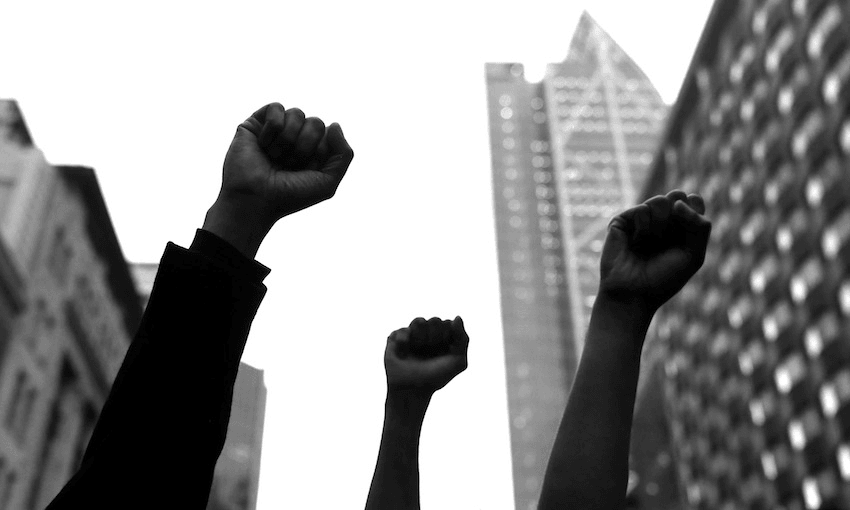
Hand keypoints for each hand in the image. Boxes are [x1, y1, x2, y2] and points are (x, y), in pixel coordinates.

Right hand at [218, 103, 353, 226]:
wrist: (255, 199)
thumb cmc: (289, 196)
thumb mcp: (327, 182)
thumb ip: (344, 155)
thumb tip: (334, 124)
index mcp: (313, 152)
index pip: (329, 134)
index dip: (319, 152)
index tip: (305, 169)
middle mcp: (296, 140)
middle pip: (316, 122)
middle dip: (305, 145)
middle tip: (289, 164)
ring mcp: (276, 131)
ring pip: (297, 113)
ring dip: (288, 139)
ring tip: (274, 157)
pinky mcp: (256, 124)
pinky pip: (276, 107)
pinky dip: (273, 127)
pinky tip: (263, 144)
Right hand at [384, 316, 469, 394]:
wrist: (411, 390)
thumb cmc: (436, 378)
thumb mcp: (458, 362)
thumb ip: (463, 339)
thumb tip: (457, 317)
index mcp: (443, 339)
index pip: (448, 324)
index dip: (447, 337)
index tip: (444, 352)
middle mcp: (428, 335)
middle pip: (435, 320)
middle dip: (434, 337)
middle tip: (429, 351)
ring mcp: (412, 336)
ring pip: (419, 321)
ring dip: (420, 337)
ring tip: (417, 350)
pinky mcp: (396, 338)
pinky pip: (403, 330)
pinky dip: (405, 341)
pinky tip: (404, 351)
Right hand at [599, 190, 711, 314]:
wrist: (633, 294)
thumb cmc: (664, 279)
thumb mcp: (694, 255)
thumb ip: (699, 226)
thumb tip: (677, 201)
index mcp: (680, 228)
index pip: (694, 201)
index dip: (694, 213)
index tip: (688, 235)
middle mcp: (661, 222)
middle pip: (678, 196)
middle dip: (677, 215)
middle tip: (669, 237)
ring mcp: (640, 221)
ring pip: (660, 200)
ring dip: (661, 223)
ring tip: (652, 242)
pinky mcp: (622, 222)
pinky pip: (641, 209)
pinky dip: (644, 226)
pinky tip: (637, 240)